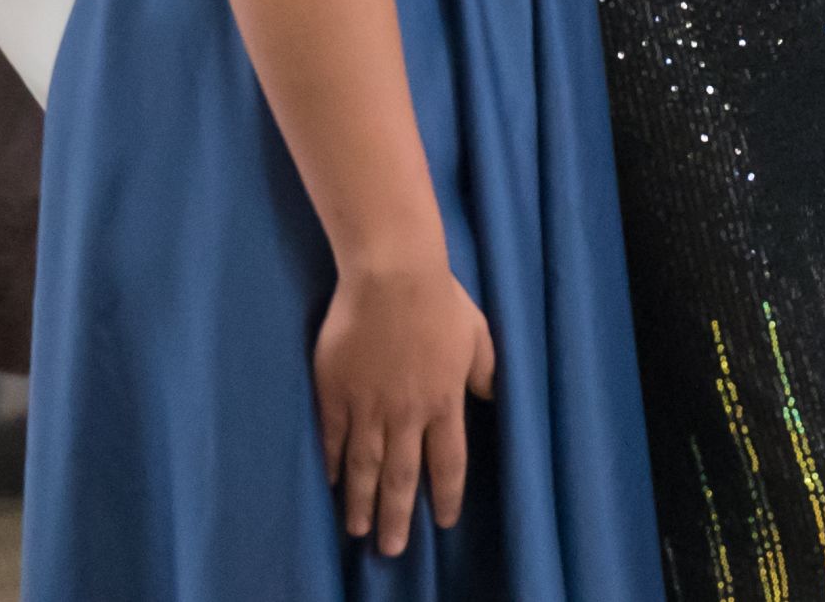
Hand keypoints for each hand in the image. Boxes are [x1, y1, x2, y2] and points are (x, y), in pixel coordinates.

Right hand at [315, 257, 494, 556]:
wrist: (392, 274)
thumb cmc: (440, 299)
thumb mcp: (478, 334)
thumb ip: (484, 370)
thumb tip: (492, 397)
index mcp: (445, 400)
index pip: (448, 462)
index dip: (445, 496)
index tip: (442, 521)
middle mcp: (407, 412)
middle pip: (402, 476)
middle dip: (397, 516)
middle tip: (391, 549)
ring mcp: (368, 405)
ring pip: (364, 466)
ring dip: (362, 502)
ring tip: (358, 531)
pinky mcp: (335, 392)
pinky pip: (333, 438)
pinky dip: (333, 464)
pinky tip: (332, 485)